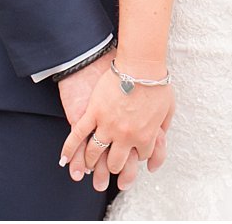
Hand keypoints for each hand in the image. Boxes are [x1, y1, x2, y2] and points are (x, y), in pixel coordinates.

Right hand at [59, 64, 174, 191]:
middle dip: (114, 167)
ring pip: (95, 153)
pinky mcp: (93, 114)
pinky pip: (77, 136)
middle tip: (110, 167)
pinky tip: (64, 159)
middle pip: (116, 163)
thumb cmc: (155, 82)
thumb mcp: (167, 108)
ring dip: (92, 162)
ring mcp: (107, 126)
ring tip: (91, 165)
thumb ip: (163, 126)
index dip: (136, 155)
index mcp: (145, 136)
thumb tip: (161, 135)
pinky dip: (69, 149)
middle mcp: (125, 136)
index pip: (140, 157)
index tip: (133, 154)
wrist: (141, 65)